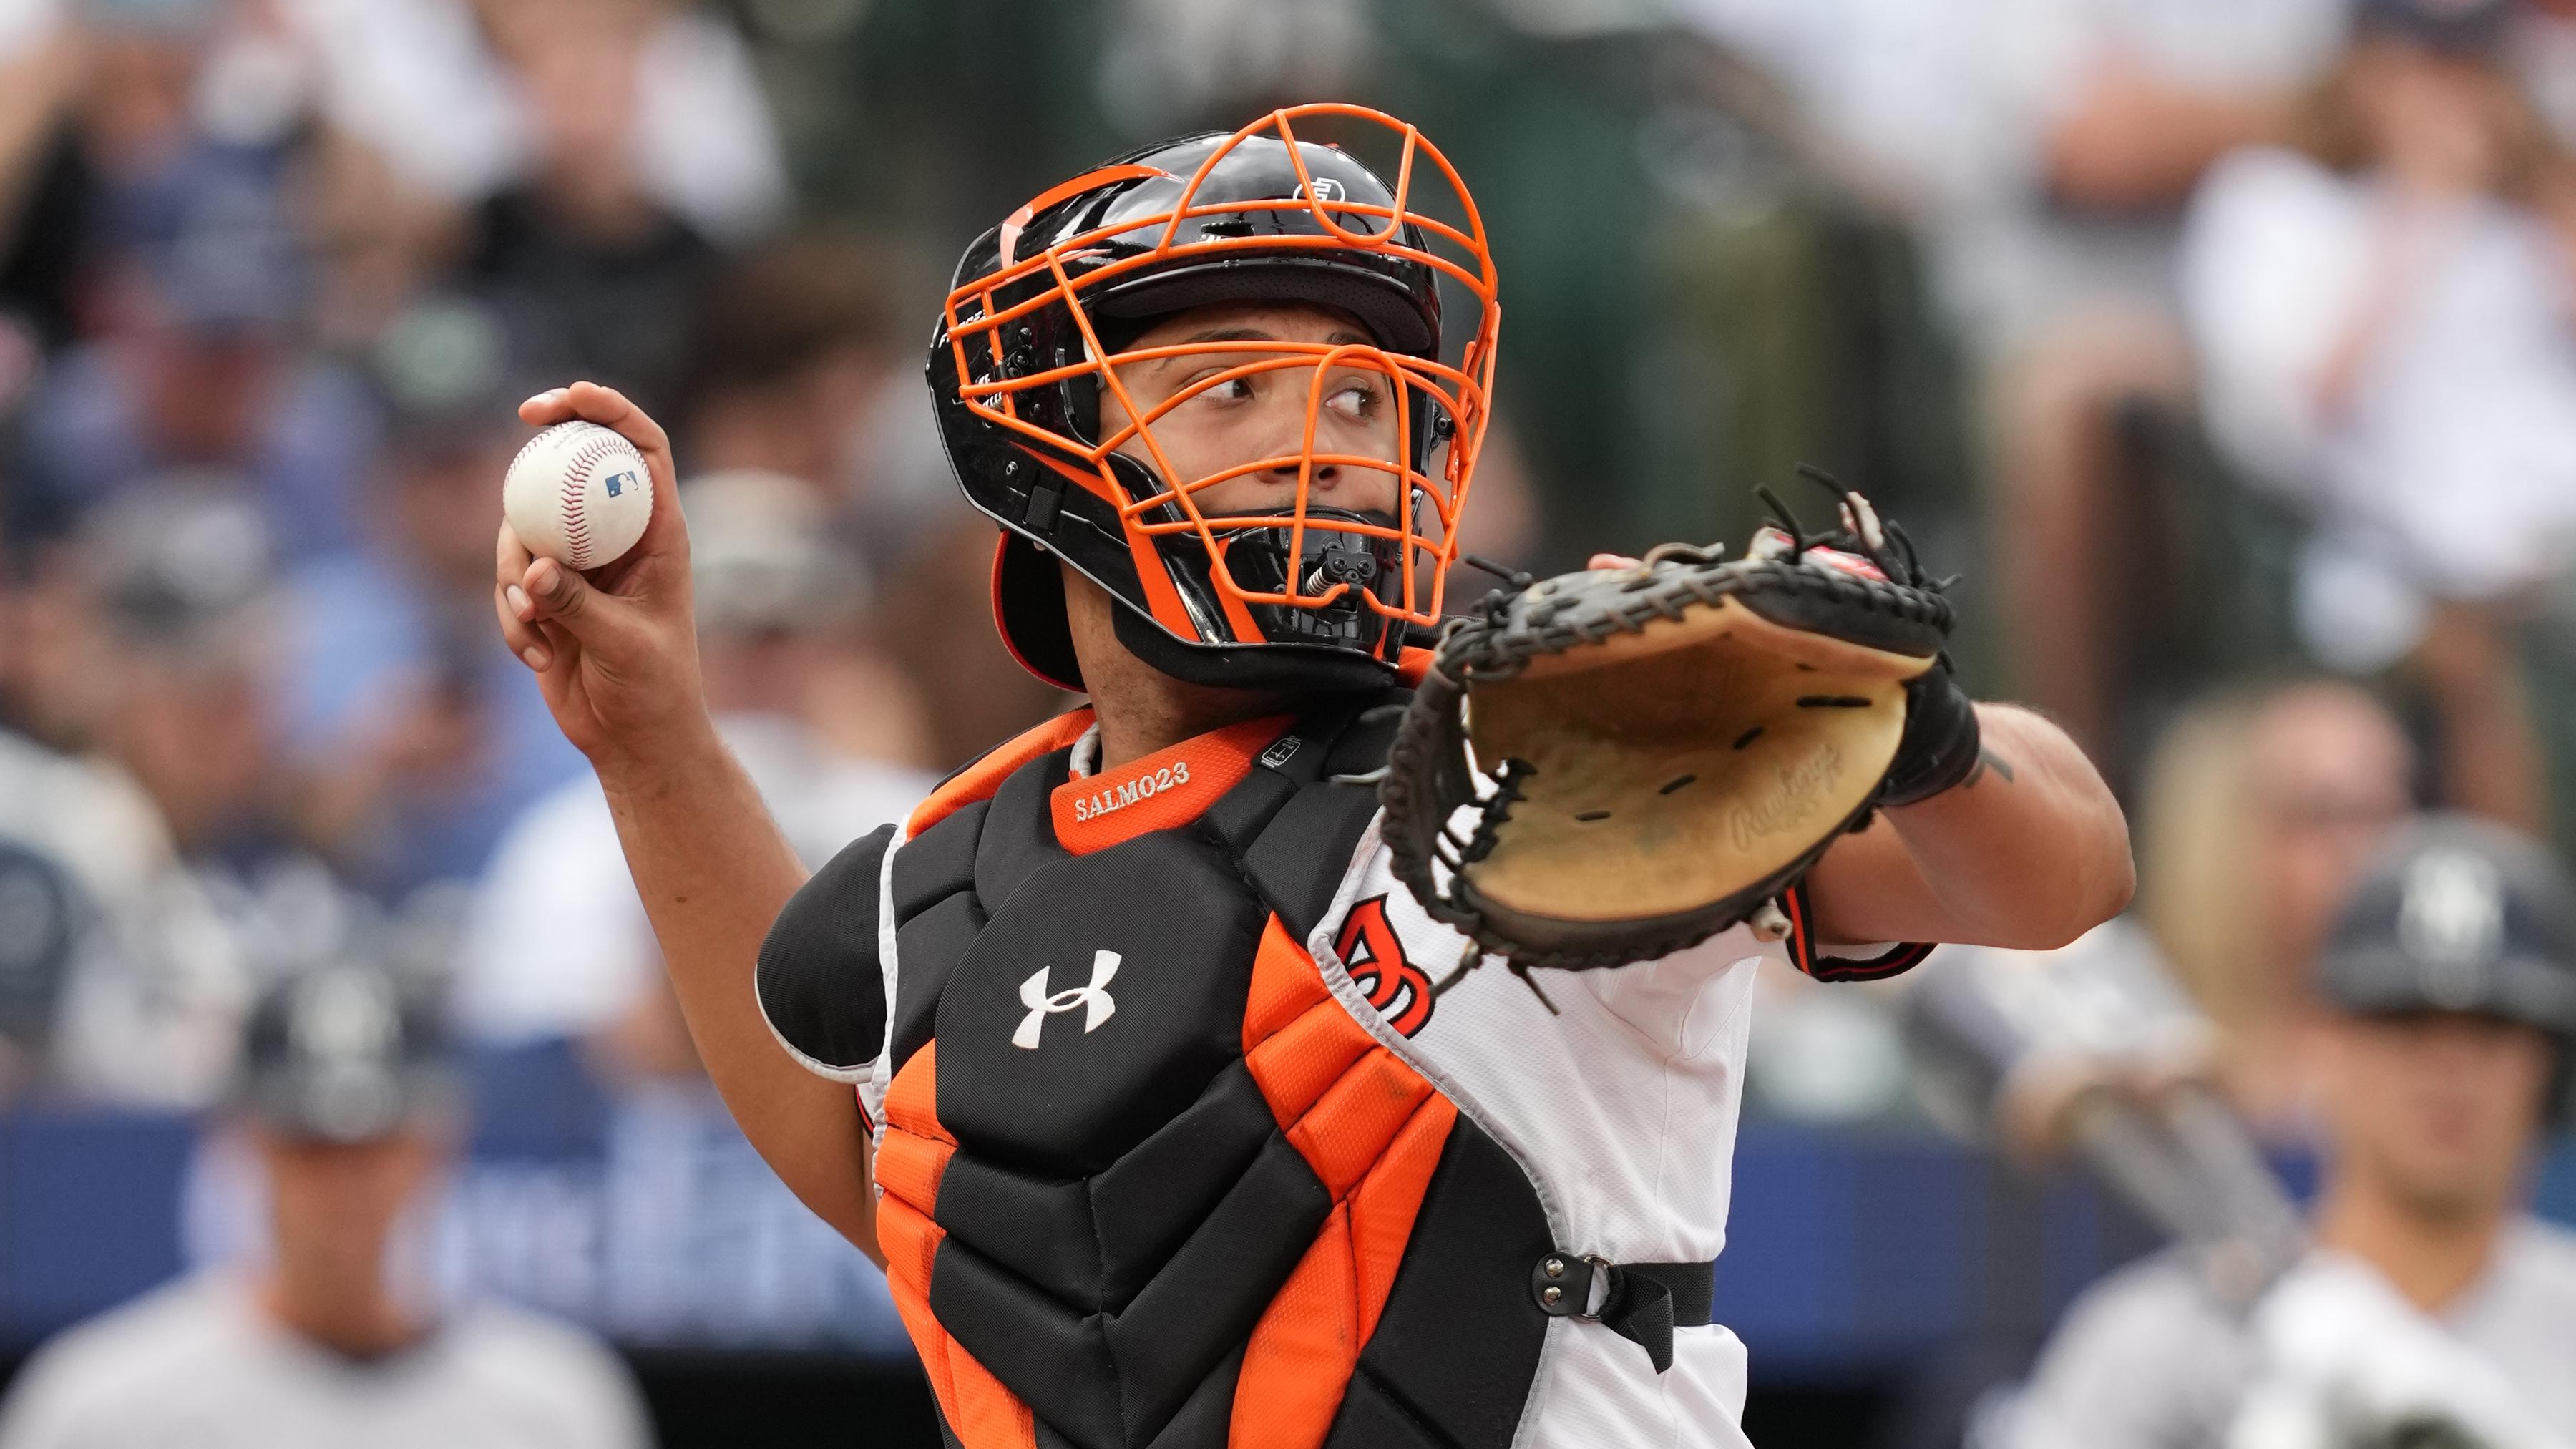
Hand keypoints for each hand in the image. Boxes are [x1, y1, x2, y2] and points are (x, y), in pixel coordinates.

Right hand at [494, 381, 712, 779]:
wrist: (634, 740)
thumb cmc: (653, 692)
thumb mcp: (624, 647)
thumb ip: (579, 607)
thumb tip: (535, 571)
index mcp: (659, 534)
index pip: (643, 450)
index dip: (612, 411)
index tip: (573, 396)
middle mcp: (617, 538)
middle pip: (575, 464)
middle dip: (547, 439)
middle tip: (525, 417)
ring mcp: (577, 564)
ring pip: (527, 527)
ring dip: (517, 573)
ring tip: (540, 626)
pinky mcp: (546, 595)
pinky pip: (510, 582)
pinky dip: (514, 618)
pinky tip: (539, 658)